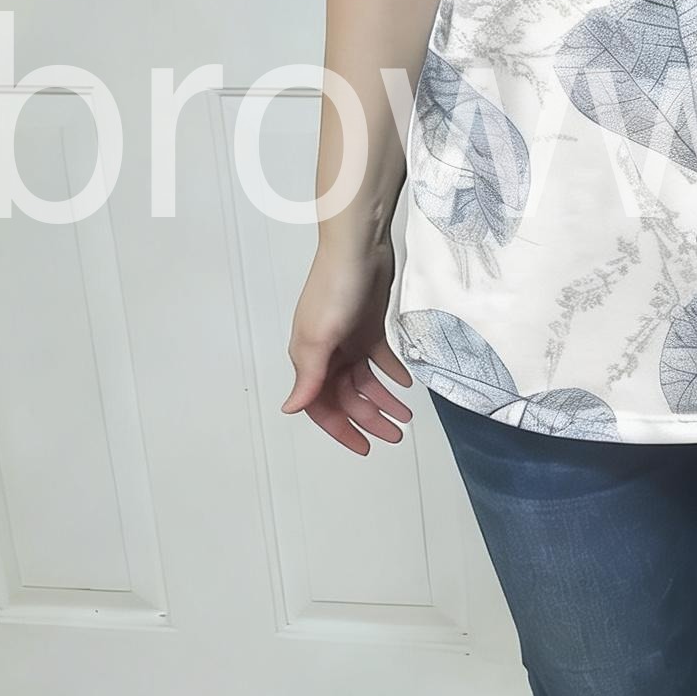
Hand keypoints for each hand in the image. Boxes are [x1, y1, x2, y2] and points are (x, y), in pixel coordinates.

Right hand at [282, 239, 414, 454]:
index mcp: (309, 358)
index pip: (322, 406)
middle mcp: (327, 353)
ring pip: (365, 381)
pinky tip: (406, 383)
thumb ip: (309, 376)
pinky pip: (379, 358)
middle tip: (396, 435)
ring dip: (383, 400)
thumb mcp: (320, 336)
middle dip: (369, 419)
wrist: (359, 247)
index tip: (364, 448)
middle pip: (347, 397)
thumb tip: (290, 409)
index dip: (341, 429)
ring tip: (406, 416)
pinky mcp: (368, 325)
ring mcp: (348, 339)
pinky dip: (392, 372)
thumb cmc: (335, 288)